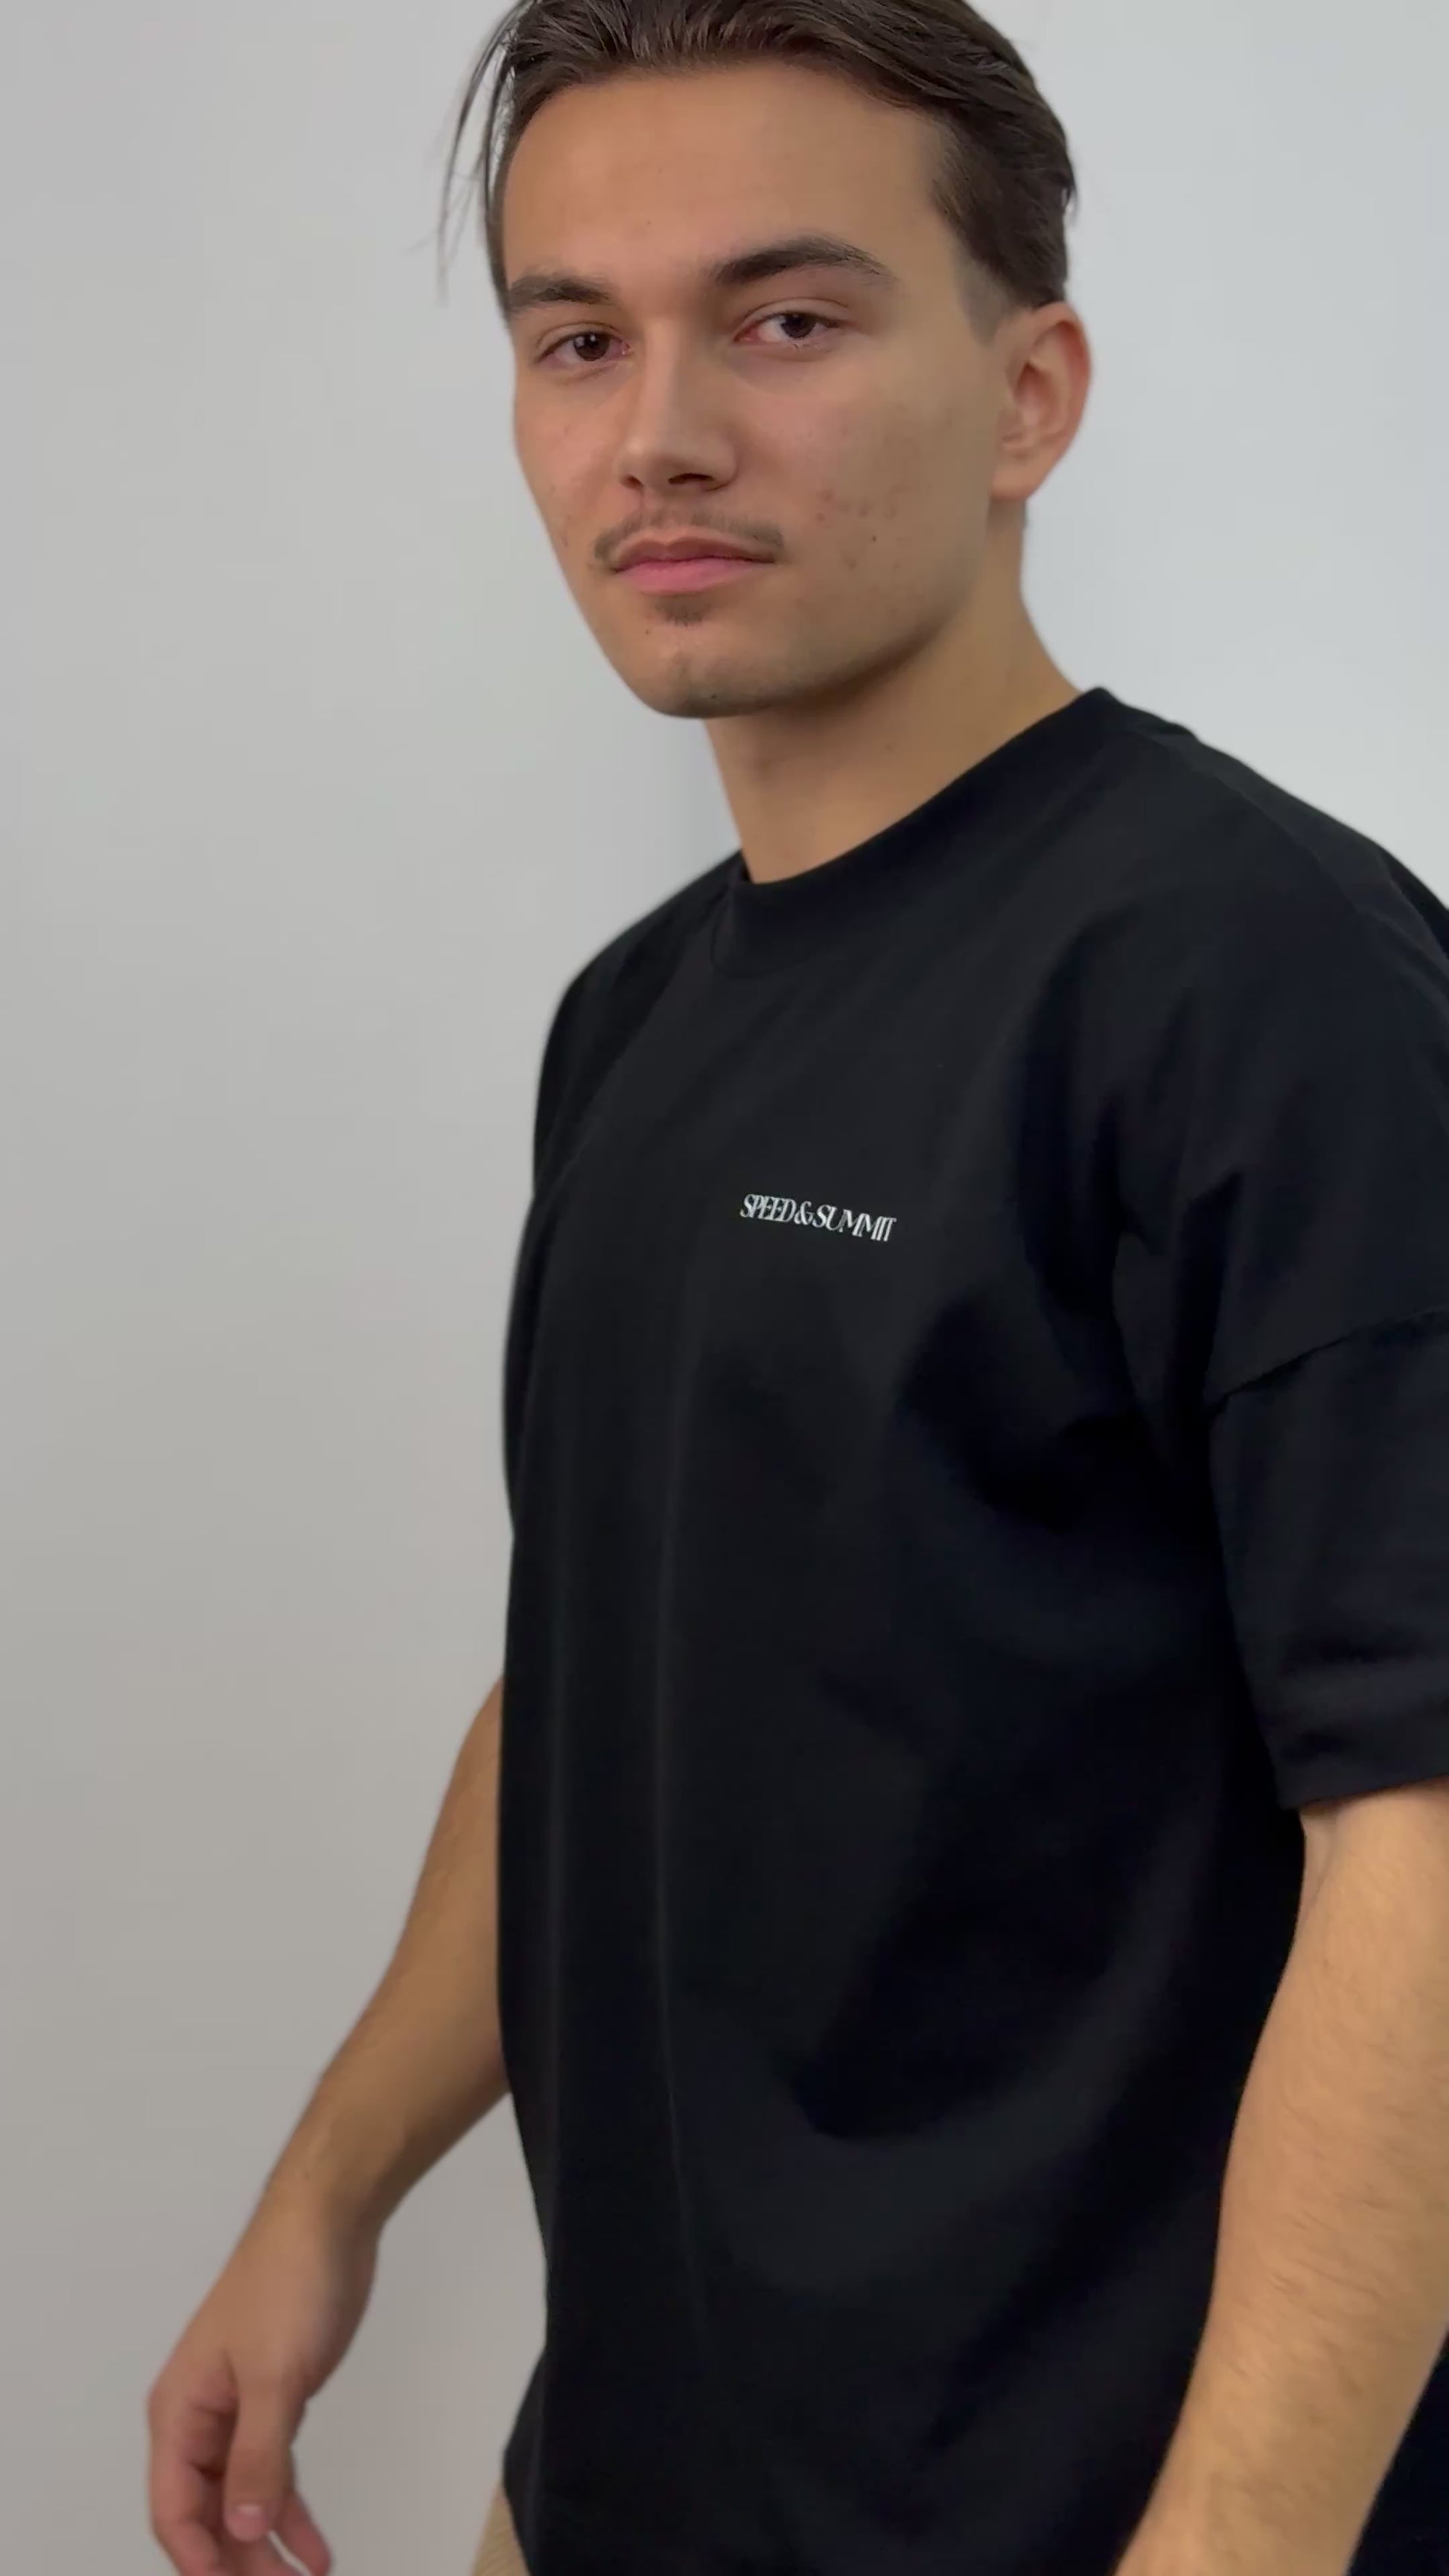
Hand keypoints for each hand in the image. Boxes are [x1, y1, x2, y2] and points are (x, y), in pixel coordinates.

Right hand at [146, 2189, 380, 2573]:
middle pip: (207, 2513)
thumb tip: (245, 2530)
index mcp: (180, 2411)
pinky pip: (272, 2472)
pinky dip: (291, 2511)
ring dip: (266, 2546)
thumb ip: (259, 2457)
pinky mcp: (274, 2402)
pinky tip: (314, 2548)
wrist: (329, 2221)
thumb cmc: (288, 2282)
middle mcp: (199, 2418)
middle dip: (238, 2562)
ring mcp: (236, 2411)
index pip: (173, 2508)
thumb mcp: (274, 2377)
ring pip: (241, 2499)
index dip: (199, 2559)